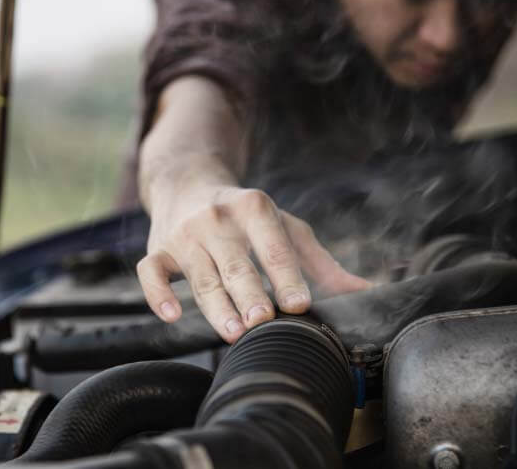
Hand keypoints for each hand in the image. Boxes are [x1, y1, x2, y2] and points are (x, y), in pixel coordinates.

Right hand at [137, 186, 370, 342]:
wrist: (187, 184)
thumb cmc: (245, 216)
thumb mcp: (285, 227)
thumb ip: (320, 263)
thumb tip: (367, 293)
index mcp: (253, 207)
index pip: (272, 244)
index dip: (286, 274)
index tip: (300, 304)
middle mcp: (216, 218)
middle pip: (234, 262)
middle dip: (248, 292)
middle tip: (262, 321)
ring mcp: (184, 234)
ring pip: (199, 274)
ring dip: (216, 305)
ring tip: (233, 332)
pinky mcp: (158, 249)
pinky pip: (150, 272)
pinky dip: (158, 294)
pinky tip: (172, 315)